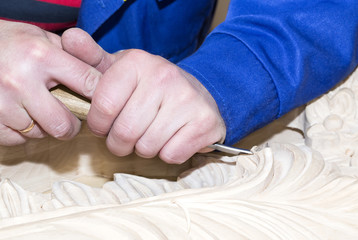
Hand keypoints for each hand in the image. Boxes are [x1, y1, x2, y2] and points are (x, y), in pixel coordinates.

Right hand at [0, 21, 100, 145]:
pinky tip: (20, 114)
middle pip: (64, 124)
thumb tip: (103, 79)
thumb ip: (72, 55)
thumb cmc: (13, 42)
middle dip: (72, 125)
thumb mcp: (43, 38)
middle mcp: (21, 80)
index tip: (102, 104)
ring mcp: (1, 102)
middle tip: (70, 118)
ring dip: (44, 127)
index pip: (88, 84)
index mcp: (42, 55)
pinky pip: (17, 139)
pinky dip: (22, 132)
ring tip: (38, 109)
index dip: (100, 97)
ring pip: (40, 134)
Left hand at [62, 28, 225, 163]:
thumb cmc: (151, 87)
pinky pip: (171, 155)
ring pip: (147, 147)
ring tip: (150, 134)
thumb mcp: (121, 70)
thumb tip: (70, 38)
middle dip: (120, 143)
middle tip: (127, 135)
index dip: (99, 125)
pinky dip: (167, 153)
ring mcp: (187, 99)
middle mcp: (163, 77)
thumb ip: (92, 59)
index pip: (103, 107)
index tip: (105, 124)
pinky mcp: (204, 121)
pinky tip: (171, 139)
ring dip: (144, 148)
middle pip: (125, 132)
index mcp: (137, 63)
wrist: (197, 93)